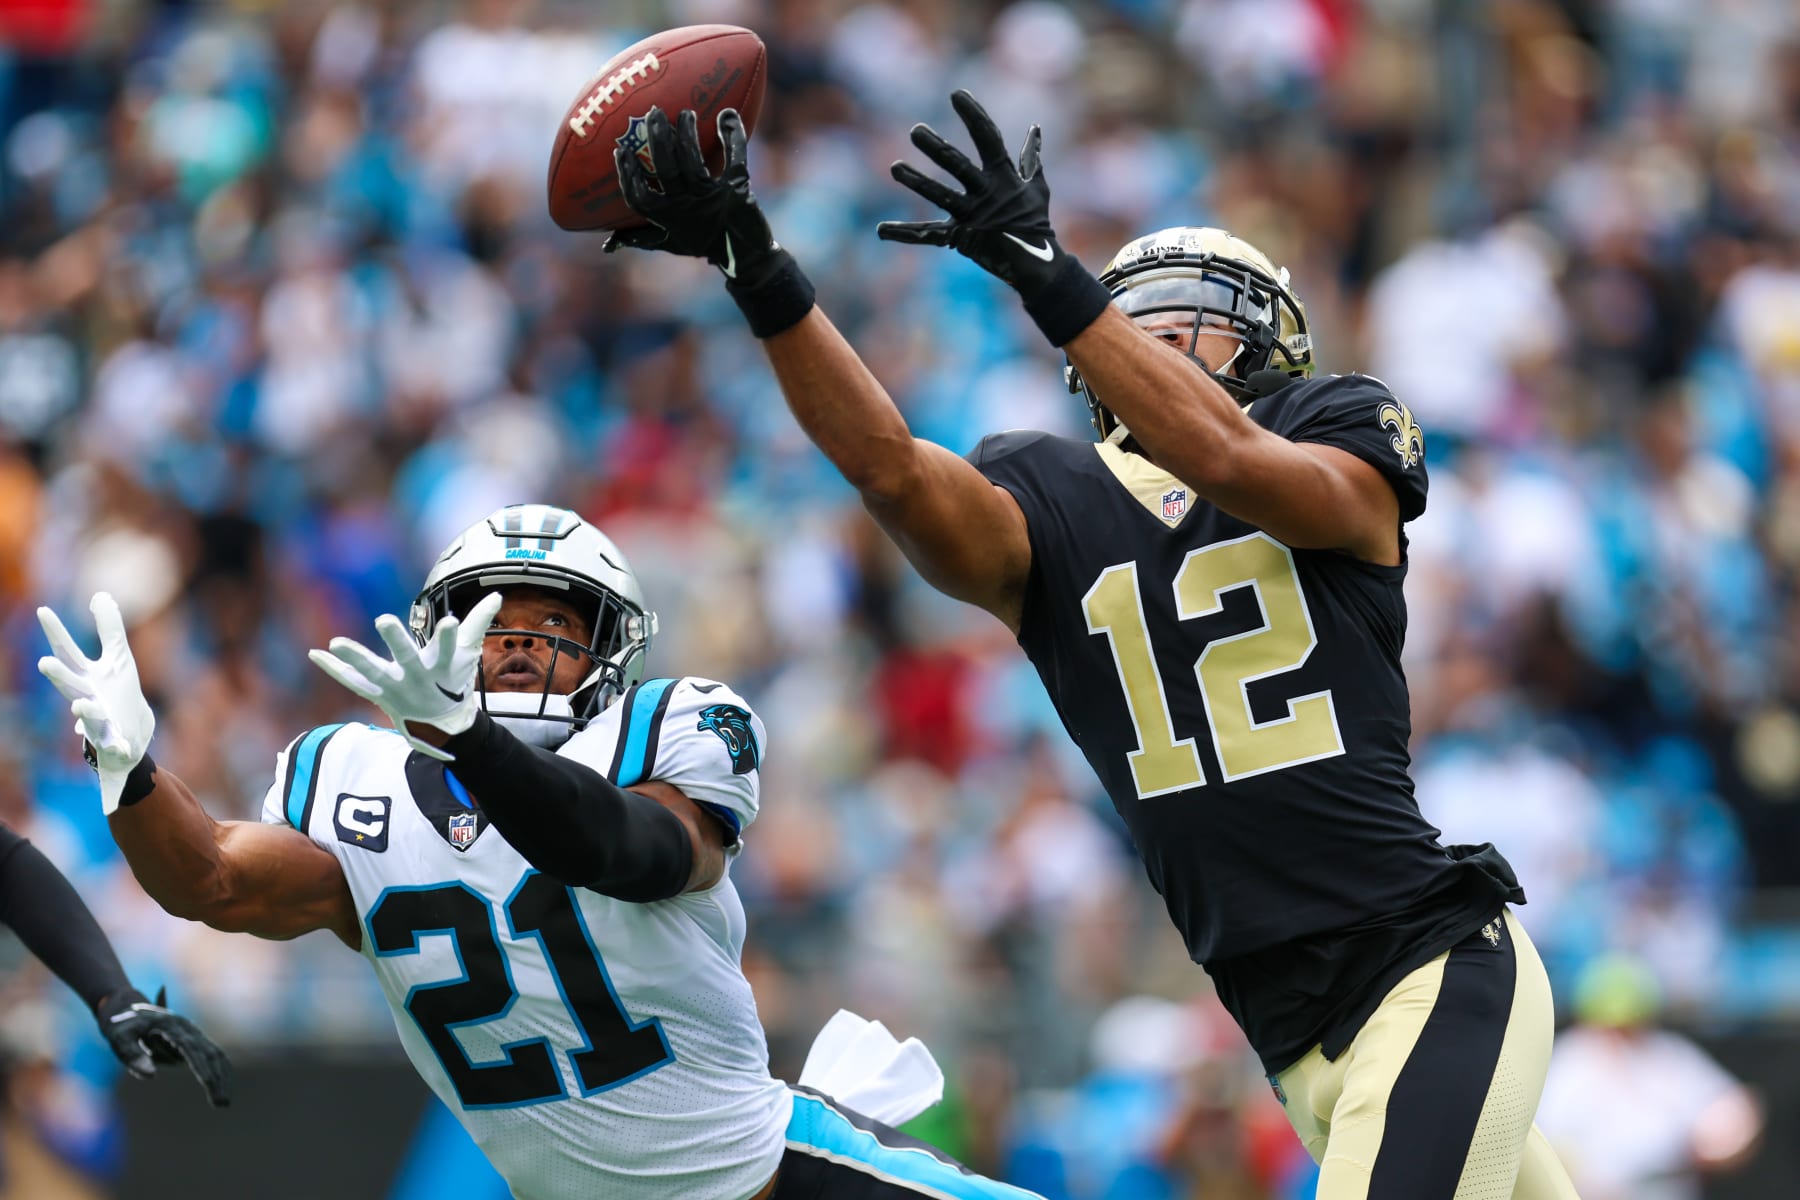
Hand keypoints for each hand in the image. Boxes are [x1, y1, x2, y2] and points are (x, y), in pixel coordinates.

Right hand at [37, 594, 155, 814]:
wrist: (130, 736)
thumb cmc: (117, 694)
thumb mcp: (118, 658)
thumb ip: (109, 628)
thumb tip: (100, 594)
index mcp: (87, 677)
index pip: (69, 653)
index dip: (57, 633)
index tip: (43, 611)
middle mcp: (87, 698)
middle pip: (70, 686)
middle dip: (59, 675)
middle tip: (44, 662)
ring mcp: (99, 721)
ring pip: (88, 717)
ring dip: (84, 711)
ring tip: (80, 706)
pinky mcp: (115, 742)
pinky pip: (115, 744)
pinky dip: (117, 745)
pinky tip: (122, 747)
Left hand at [97, 986, 231, 1106]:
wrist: (126, 1006)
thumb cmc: (121, 1026)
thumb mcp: (118, 1039)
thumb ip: (132, 1055)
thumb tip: (151, 1076)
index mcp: (171, 1026)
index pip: (190, 1049)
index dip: (201, 1066)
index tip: (208, 1084)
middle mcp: (187, 1028)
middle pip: (209, 1054)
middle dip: (217, 1079)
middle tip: (222, 1104)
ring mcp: (193, 1033)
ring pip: (215, 1055)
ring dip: (222, 1077)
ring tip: (223, 1102)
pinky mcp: (193, 1040)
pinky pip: (212, 1056)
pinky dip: (221, 1070)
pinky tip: (223, 1086)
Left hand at [308, 592, 502, 760]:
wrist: (440, 725)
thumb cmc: (453, 680)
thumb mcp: (468, 654)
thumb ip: (479, 623)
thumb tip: (497, 596)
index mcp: (441, 666)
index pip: (450, 649)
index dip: (450, 636)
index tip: (451, 621)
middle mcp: (417, 678)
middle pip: (407, 659)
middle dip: (396, 641)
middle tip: (383, 619)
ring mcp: (395, 688)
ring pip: (373, 673)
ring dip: (355, 658)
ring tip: (335, 642)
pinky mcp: (377, 694)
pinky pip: (352, 682)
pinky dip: (334, 670)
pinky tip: (315, 654)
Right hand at [605, 106, 784, 286]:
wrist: (747, 258)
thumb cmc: (703, 244)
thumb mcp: (670, 244)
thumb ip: (639, 238)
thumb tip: (607, 243)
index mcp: (668, 218)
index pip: (640, 198)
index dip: (628, 175)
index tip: (621, 150)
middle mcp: (688, 206)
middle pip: (666, 171)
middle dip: (658, 141)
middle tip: (653, 113)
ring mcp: (712, 198)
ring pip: (694, 161)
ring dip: (687, 134)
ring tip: (685, 113)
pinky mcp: (737, 191)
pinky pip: (735, 159)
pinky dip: (733, 136)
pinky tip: (728, 114)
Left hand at [880, 90, 1068, 297]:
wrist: (1036, 265)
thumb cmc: (1034, 222)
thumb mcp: (1037, 188)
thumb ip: (1031, 158)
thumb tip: (1035, 129)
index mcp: (1004, 177)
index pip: (988, 138)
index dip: (974, 115)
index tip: (957, 94)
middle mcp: (985, 194)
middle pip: (957, 165)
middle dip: (937, 148)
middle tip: (916, 131)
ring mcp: (971, 217)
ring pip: (939, 195)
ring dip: (916, 182)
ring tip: (895, 168)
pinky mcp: (958, 238)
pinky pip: (928, 235)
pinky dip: (904, 233)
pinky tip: (881, 230)